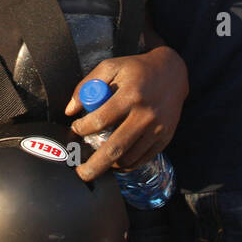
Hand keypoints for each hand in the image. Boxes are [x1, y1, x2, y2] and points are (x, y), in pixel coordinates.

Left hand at [67, 47, 187, 181]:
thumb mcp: (111, 67)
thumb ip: (86, 85)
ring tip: (98, 162)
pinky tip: (116, 161)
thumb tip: (69, 111)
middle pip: (115, 148)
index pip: (100, 120)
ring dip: (110, 164)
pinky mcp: (165, 138)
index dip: (83, 128)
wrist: (173, 73)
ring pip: (129, 157)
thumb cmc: (137, 69)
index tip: (76, 128)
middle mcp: (145, 114)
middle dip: (94, 165)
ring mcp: (157, 129)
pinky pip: (142, 159)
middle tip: (81, 174)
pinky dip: (127, 164)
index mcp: (130, 94)